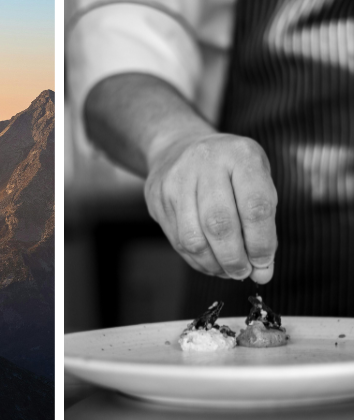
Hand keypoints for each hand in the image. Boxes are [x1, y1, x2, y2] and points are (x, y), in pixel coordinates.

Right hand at [144, 132, 277, 283]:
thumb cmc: (230, 170)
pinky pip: (178, 240)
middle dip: (234, 258)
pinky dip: (197, 260)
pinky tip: (210, 261)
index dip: (261, 243)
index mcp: (240, 155)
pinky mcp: (157, 197)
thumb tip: (262, 272)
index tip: (264, 264)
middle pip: (219, 224)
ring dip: (213, 263)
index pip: (255, 207)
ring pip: (193, 238)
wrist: (180, 146)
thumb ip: (263, 225)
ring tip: (226, 270)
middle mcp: (205, 162)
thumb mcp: (256, 182)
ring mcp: (176, 179)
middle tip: (243, 273)